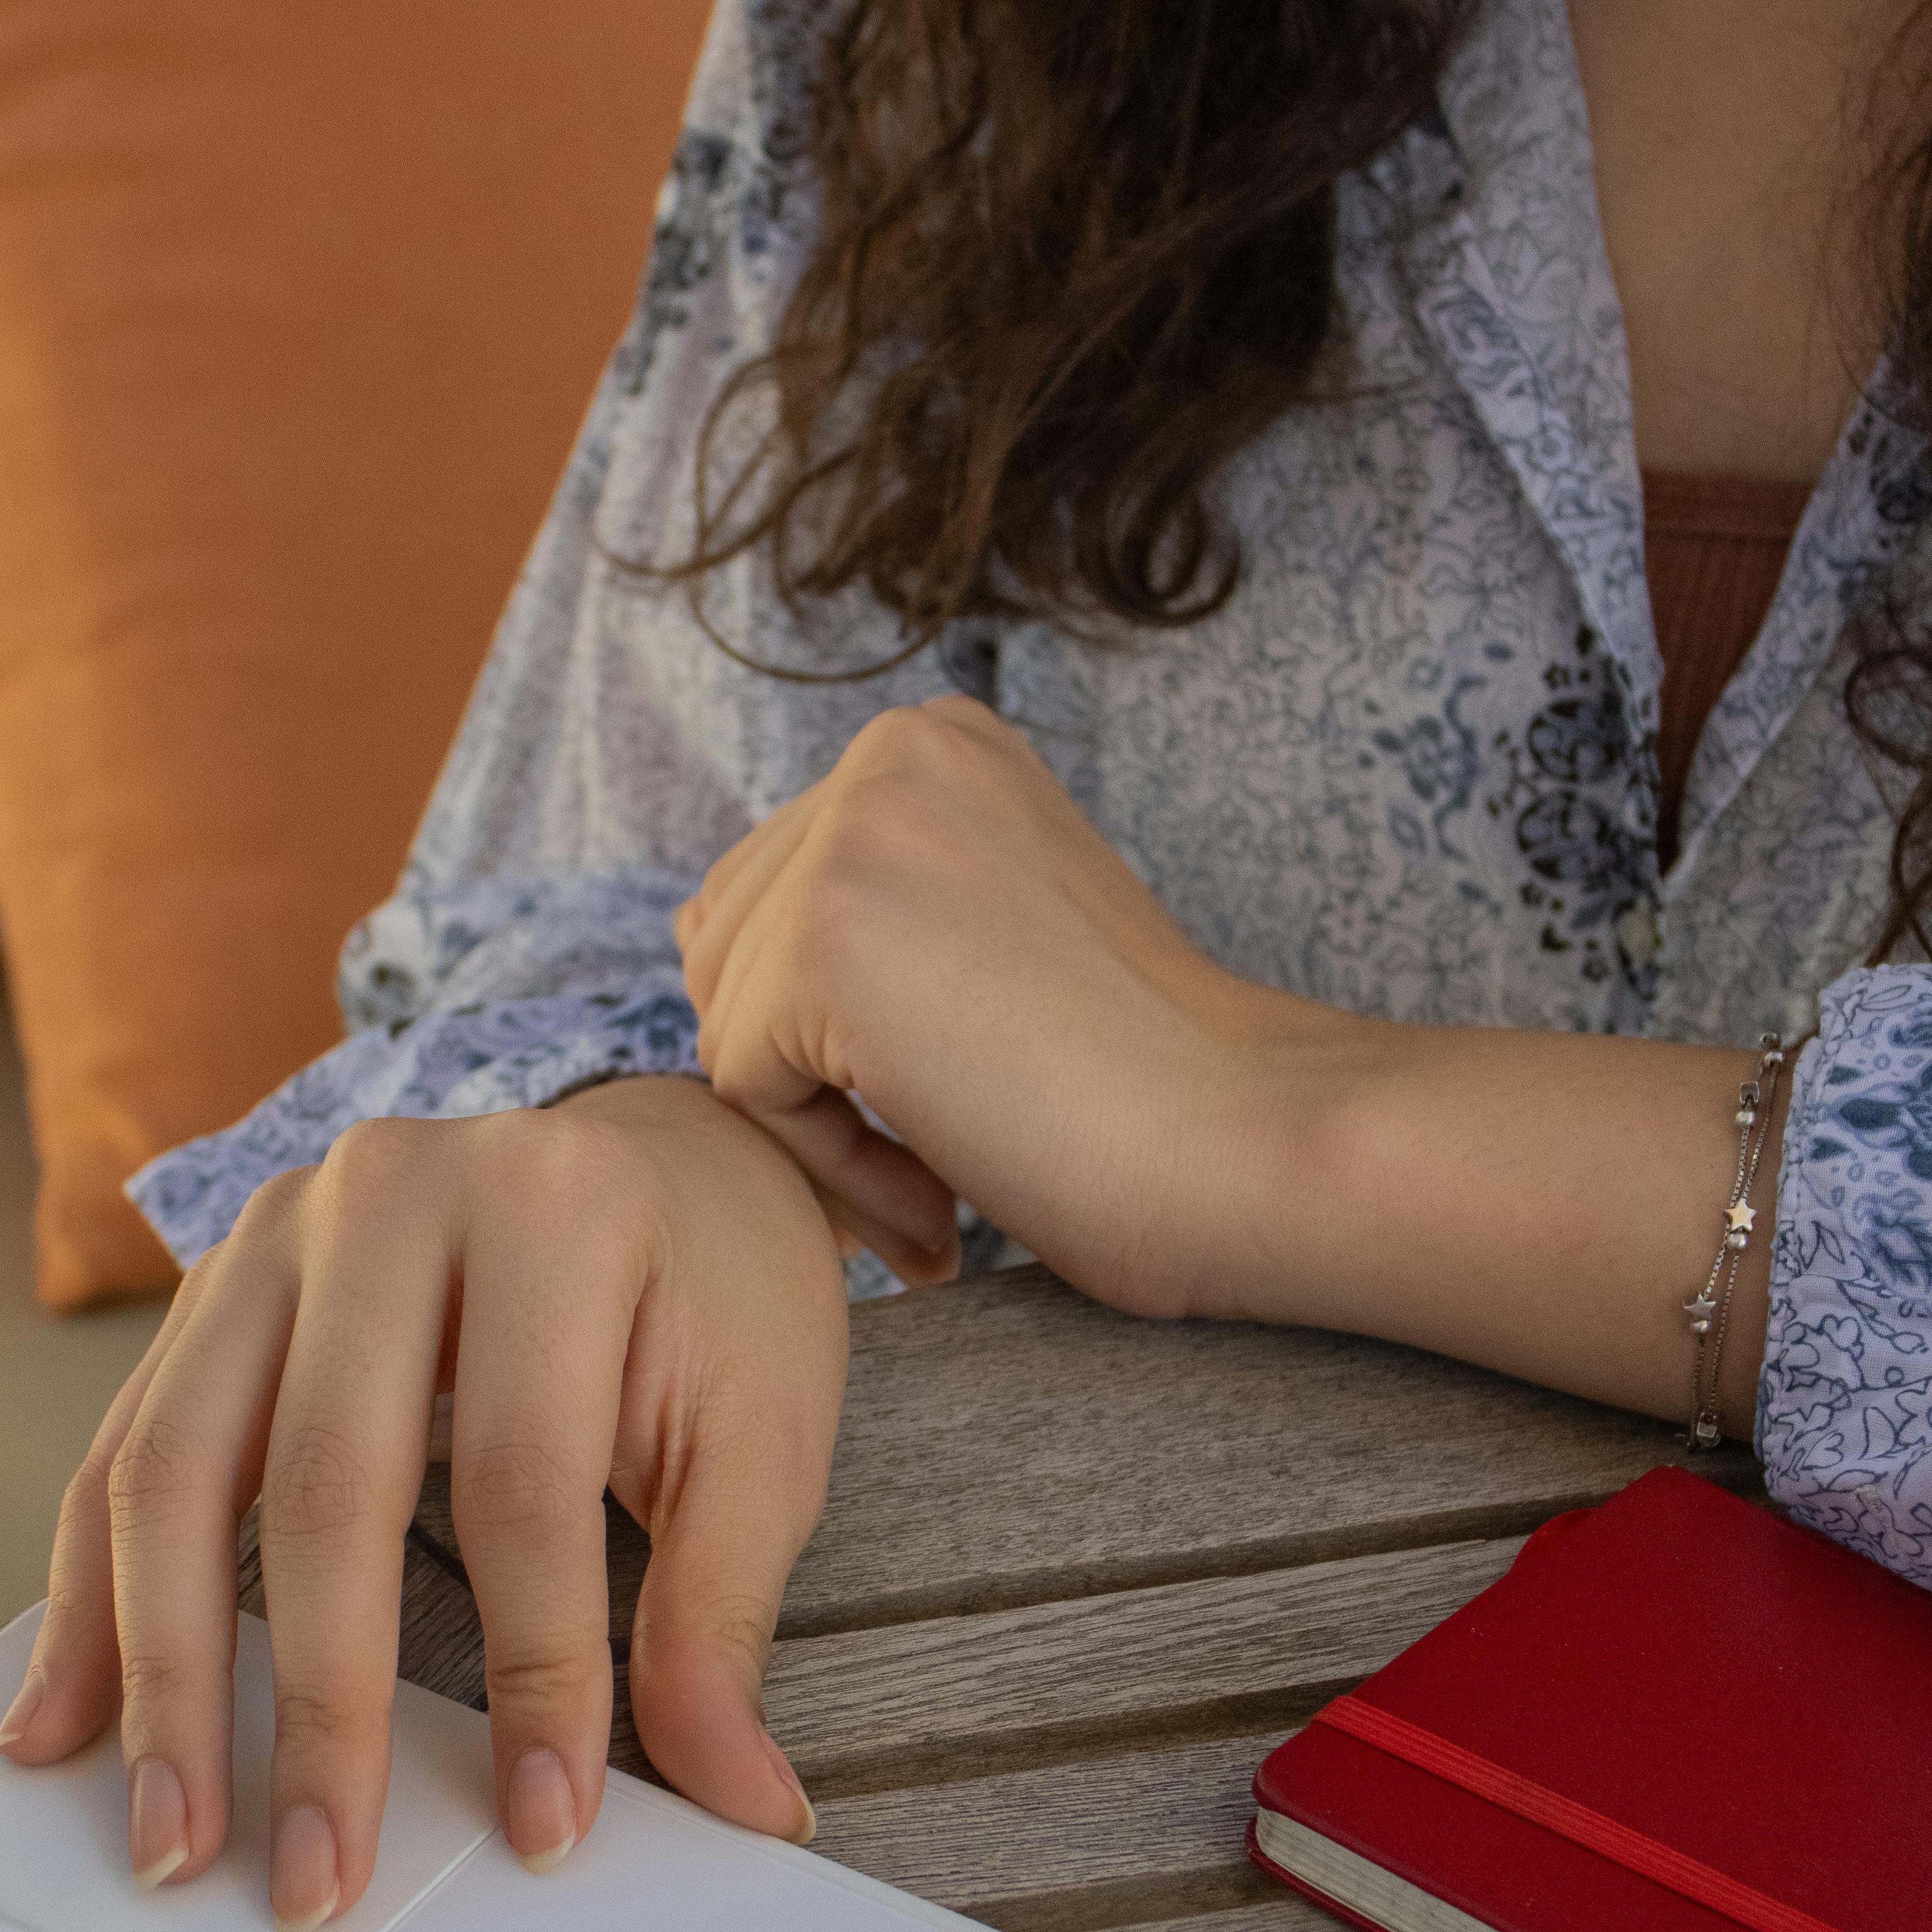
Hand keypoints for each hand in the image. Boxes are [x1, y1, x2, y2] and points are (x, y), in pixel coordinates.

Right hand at [0, 1079, 846, 1929]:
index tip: (541, 1824)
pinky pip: (128, 1450)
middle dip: (314, 1708)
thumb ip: (722, 1619)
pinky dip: (95, 1596)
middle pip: (322, 1483)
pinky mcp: (217, 1289)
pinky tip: (73, 1717)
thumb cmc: (718, 1292)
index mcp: (553, 1210)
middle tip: (318, 1873)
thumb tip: (740, 1796)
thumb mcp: (764, 1440)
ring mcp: (279, 1234)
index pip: (523, 1483)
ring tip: (174, 1832)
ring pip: (178, 1469)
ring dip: (163, 1675)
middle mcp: (392, 1195)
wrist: (669, 1164)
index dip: (535, 1674)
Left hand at [675, 698, 1311, 1316]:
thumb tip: (688, 929)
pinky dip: (832, 1170)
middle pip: (727, 952)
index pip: (772, 899)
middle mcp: (887, 752)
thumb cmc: (1143, 1080)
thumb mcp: (990, 939)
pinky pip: (739, 1091)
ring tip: (956, 1165)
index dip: (844, 1032)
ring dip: (824, 1129)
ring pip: (724, 1023)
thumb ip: (859, 906)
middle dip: (815, 1076)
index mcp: (934, 741)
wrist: (1243, 1141)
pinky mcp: (823, 940)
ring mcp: (852, 836)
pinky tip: (944, 1190)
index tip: (977, 1083)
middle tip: (961, 1144)